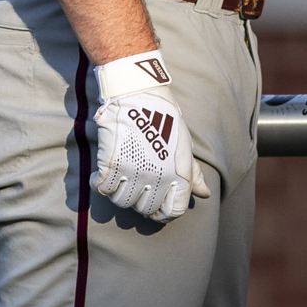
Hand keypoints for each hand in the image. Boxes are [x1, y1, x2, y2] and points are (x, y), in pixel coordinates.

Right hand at [89, 51, 210, 222]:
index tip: (156, 204)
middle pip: (145, 210)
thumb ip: (193, 174)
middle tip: (137, 188)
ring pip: (123, 202)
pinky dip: (102, 183)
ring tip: (123, 177)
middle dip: (141, 202)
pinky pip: (104, 189)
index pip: (174, 211)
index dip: (164, 212)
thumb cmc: (165, 119)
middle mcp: (157, 176)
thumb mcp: (184, 146)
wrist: (139, 94)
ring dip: (121, 193)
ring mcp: (134, 171)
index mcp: (178, 173)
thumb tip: (204, 194)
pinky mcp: (112, 164)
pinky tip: (106, 172)